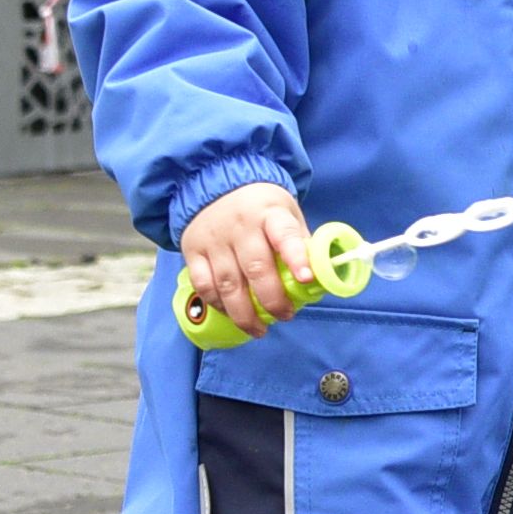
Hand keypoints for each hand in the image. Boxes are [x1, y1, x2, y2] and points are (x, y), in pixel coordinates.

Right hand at [178, 182, 312, 339]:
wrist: (213, 184)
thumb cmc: (260, 206)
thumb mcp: (286, 212)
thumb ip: (300, 242)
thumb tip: (319, 277)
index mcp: (270, 214)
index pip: (285, 235)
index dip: (297, 258)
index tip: (307, 279)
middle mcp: (240, 226)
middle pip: (256, 268)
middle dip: (272, 300)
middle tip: (285, 316)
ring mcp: (214, 239)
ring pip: (228, 284)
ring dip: (244, 313)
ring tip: (259, 329)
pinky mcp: (193, 251)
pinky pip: (204, 284)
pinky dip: (217, 304)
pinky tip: (231, 314)